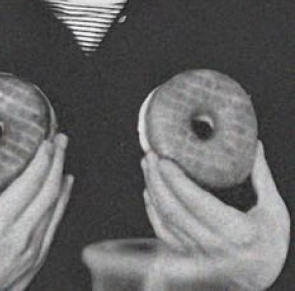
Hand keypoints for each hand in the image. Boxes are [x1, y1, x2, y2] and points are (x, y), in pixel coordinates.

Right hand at [0, 133, 73, 290]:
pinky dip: (63, 200)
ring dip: (61, 177)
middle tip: (59, 138)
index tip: (44, 141)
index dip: (40, 161)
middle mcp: (19, 236)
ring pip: (55, 206)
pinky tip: (65, 186)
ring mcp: (32, 248)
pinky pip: (55, 222)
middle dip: (57, 161)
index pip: (27, 186)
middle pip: (48, 192)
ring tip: (62, 155)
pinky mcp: (38, 256)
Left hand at [143, 142, 289, 288]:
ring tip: (148, 166)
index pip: (197, 202)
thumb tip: (255, 144)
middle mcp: (214, 245)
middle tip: (150, 154)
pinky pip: (162, 231)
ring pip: (164, 219)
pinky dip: (152, 209)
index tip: (164, 158)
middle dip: (156, 179)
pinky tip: (150, 191)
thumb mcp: (274, 212)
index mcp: (237, 232)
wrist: (261, 279)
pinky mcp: (186, 256)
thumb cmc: (270, 244)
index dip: (176, 179)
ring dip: (151, 189)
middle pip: (173, 209)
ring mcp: (197, 253)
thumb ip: (261, 178)